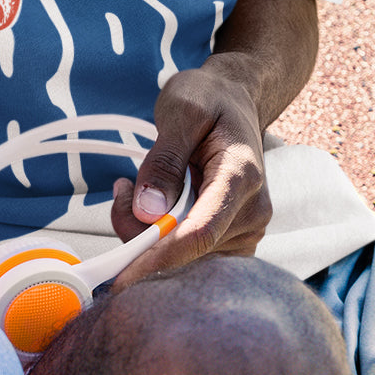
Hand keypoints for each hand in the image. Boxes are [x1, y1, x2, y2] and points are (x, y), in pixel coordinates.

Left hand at [108, 58, 272, 286]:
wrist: (234, 100)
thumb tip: (148, 212)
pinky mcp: (233, 238)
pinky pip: (190, 253)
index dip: (159, 258)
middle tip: (122, 190)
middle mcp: (252, 211)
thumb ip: (164, 161)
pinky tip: (152, 206)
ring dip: (147, 233)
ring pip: (184, 255)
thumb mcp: (181, 112)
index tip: (121, 275)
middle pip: (187, 249)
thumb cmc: (208, 100)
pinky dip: (161, 238)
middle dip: (140, 231)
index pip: (201, 232)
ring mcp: (246, 229)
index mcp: (241, 176)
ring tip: (136, 188)